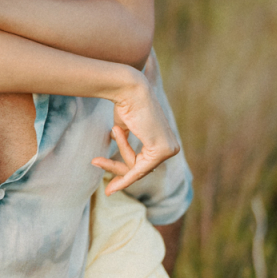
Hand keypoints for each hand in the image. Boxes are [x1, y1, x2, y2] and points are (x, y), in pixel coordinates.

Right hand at [91, 78, 180, 194]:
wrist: (129, 89)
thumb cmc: (125, 104)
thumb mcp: (125, 129)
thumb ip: (126, 143)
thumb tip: (120, 161)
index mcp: (165, 142)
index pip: (143, 164)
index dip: (126, 174)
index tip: (111, 188)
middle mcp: (171, 148)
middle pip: (141, 169)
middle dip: (119, 171)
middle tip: (105, 185)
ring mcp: (169, 150)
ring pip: (138, 169)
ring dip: (121, 152)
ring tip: (115, 130)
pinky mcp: (162, 151)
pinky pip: (139, 168)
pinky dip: (125, 168)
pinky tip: (114, 161)